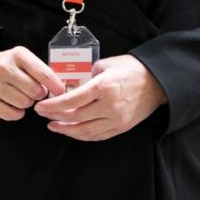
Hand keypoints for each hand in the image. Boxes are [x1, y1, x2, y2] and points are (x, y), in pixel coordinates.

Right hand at [0, 47, 64, 120]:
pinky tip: (12, 104)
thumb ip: (39, 70)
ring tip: (20, 96)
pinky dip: (17, 113)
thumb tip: (59, 88)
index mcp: (17, 55)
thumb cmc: (5, 65)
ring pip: (24, 104)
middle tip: (33, 92)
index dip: (55, 85)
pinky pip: (12, 114)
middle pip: (35, 91)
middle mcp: (3, 68)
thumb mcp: (21, 58)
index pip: (43, 73)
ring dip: (27, 103)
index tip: (61, 92)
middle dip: (38, 94)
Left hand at [33, 55, 166, 140]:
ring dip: (66, 130)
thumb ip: (89, 74)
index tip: (41, 107)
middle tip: (43, 115)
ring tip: (54, 126)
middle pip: (75, 117)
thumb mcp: (107, 64)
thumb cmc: (133, 69)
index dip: (53, 106)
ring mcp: (116, 119)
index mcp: (104, 87)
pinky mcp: (121, 127)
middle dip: (55, 117)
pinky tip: (72, 131)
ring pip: (85, 130)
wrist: (158, 82)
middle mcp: (109, 106)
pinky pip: (97, 135)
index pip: (72, 100)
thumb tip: (75, 85)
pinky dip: (82, 135)